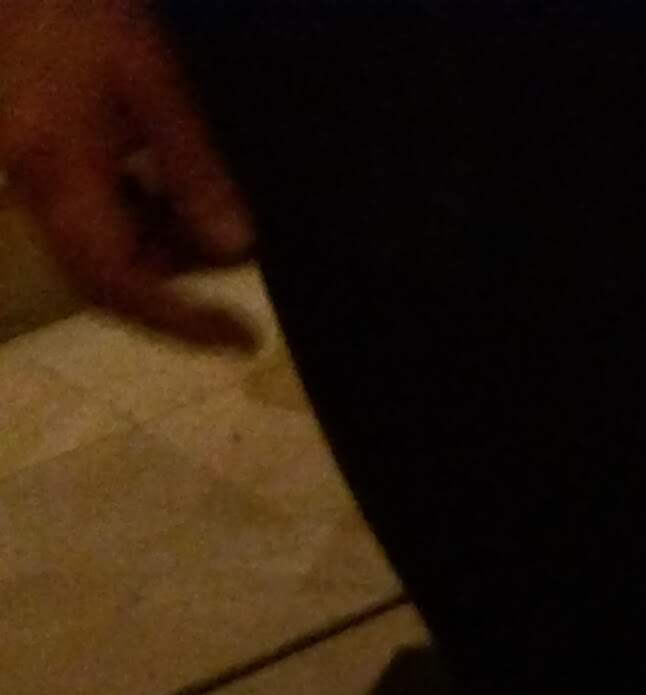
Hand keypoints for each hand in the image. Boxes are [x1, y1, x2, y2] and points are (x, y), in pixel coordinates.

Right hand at [0, 0, 251, 347]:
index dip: (178, 321)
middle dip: (172, 285)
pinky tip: (168, 181)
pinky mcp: (36, 155)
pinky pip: (89, 213)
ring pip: (99, 246)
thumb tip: (235, 249)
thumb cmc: (84, 12)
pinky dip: (141, 215)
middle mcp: (33, 185)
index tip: (240, 336)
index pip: (115, 280)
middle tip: (233, 257)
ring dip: (162, 246)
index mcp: (57, 171)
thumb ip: (193, 168)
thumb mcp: (155, 84)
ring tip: (206, 206)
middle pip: (103, 274)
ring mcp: (29, 172)